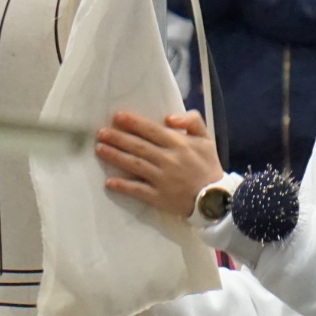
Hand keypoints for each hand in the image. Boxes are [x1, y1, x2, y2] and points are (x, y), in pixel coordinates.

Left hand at [95, 110, 223, 217]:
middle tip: (100, 132)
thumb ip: (192, 121)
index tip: (117, 116)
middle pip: (138, 146)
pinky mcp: (158, 197)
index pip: (151, 130)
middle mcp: (168, 159)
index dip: (133, 123)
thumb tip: (169, 117)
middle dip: (118, 138)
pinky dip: (123, 186)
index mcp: (179, 144)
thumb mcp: (206, 139)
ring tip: (99, 149)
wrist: (216, 199)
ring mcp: (162, 179)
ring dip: (115, 156)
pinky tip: (109, 182)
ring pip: (134, 165)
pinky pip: (137, 190)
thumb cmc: (208, 167)